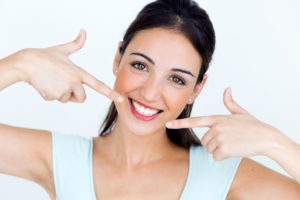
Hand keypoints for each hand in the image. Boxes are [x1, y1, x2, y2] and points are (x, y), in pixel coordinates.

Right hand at [11, 29, 122, 102]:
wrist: (26, 64)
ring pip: (67, 99)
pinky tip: (46, 84)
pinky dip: (51, 95)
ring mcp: (64, 90)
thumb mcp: (62, 50)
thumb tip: (83, 32)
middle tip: (64, 85)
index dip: (110, 93)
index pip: (98, 84)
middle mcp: (74, 82)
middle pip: (82, 98)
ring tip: (52, 81)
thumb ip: (76, 44)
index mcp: (79, 72)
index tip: (120, 98)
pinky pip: (56, 100)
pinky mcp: (54, 97)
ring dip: (61, 94)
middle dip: (75, 95)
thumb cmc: (44, 56)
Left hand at [166, 88, 282, 159]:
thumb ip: (230, 102)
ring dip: (219, 150)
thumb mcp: (240, 112)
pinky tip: (234, 150)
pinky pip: (216, 157)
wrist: (266, 138)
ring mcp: (219, 137)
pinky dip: (224, 157)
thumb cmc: (253, 125)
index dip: (180, 123)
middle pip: (204, 141)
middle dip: (214, 143)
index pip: (194, 121)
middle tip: (228, 140)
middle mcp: (216, 126)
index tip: (168, 124)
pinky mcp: (224, 148)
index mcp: (217, 118)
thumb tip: (227, 89)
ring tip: (232, 144)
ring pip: (209, 149)